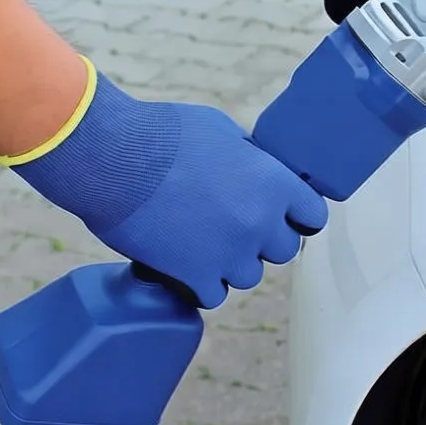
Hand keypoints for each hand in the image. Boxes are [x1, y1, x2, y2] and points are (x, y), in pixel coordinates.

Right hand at [0, 57, 328, 309]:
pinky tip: (183, 263)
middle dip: (261, 239)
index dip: (297, 216)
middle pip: (283, 251)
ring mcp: (229, 253)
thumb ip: (250, 157)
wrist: (110, 157)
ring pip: (248, 276)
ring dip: (229, 263)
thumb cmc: (162, 133)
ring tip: (200, 241)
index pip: (314, 216)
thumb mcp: (221, 129)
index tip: (283, 216)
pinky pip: (212, 295)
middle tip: (231, 224)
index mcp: (273, 182)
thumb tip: (257, 169)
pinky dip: (199, 283)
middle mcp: (260, 222)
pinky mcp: (194, 276)